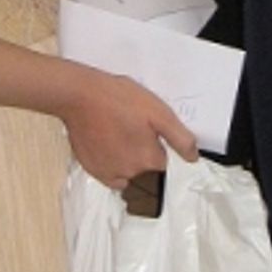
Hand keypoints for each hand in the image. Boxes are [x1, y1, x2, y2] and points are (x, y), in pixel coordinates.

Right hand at [63, 69, 197, 187]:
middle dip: (142, 152)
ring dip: (127, 160)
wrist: (79, 96)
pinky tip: (108, 145)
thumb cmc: (120, 99)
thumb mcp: (158, 112)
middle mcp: (131, 174)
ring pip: (128, 174)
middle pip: (145, 170)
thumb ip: (179, 138)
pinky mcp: (93, 170)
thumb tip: (193, 158)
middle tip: (130, 127)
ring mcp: (109, 174)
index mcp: (150, 161)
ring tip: (118, 134)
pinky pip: (110, 176)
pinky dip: (112, 164)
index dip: (157, 144)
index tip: (147, 129)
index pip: (163, 162)